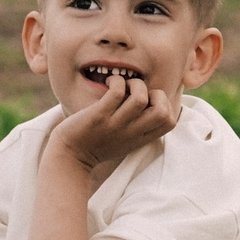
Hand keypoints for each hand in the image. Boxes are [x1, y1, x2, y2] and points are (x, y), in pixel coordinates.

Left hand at [47, 71, 177, 178]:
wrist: (69, 158)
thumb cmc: (97, 145)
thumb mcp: (126, 141)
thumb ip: (140, 127)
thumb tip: (149, 100)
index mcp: (140, 138)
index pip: (170, 122)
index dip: (166, 105)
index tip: (149, 101)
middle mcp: (131, 133)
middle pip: (162, 111)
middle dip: (157, 93)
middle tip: (138, 93)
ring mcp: (115, 125)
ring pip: (140, 98)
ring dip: (135, 84)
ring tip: (123, 85)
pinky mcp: (98, 117)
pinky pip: (116, 93)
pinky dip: (116, 81)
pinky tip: (109, 83)